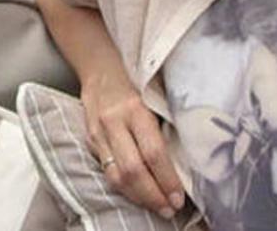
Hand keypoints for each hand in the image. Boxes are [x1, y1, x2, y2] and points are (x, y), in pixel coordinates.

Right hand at [81, 72, 184, 218]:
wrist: (99, 69)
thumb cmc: (134, 81)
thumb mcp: (153, 96)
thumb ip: (164, 124)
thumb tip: (187, 160)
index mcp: (135, 109)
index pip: (153, 152)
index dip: (167, 179)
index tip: (179, 197)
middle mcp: (114, 122)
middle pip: (133, 169)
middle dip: (153, 195)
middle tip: (169, 209)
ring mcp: (98, 133)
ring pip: (116, 176)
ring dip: (137, 197)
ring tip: (156, 206)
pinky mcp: (89, 140)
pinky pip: (106, 171)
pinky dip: (123, 187)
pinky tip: (137, 194)